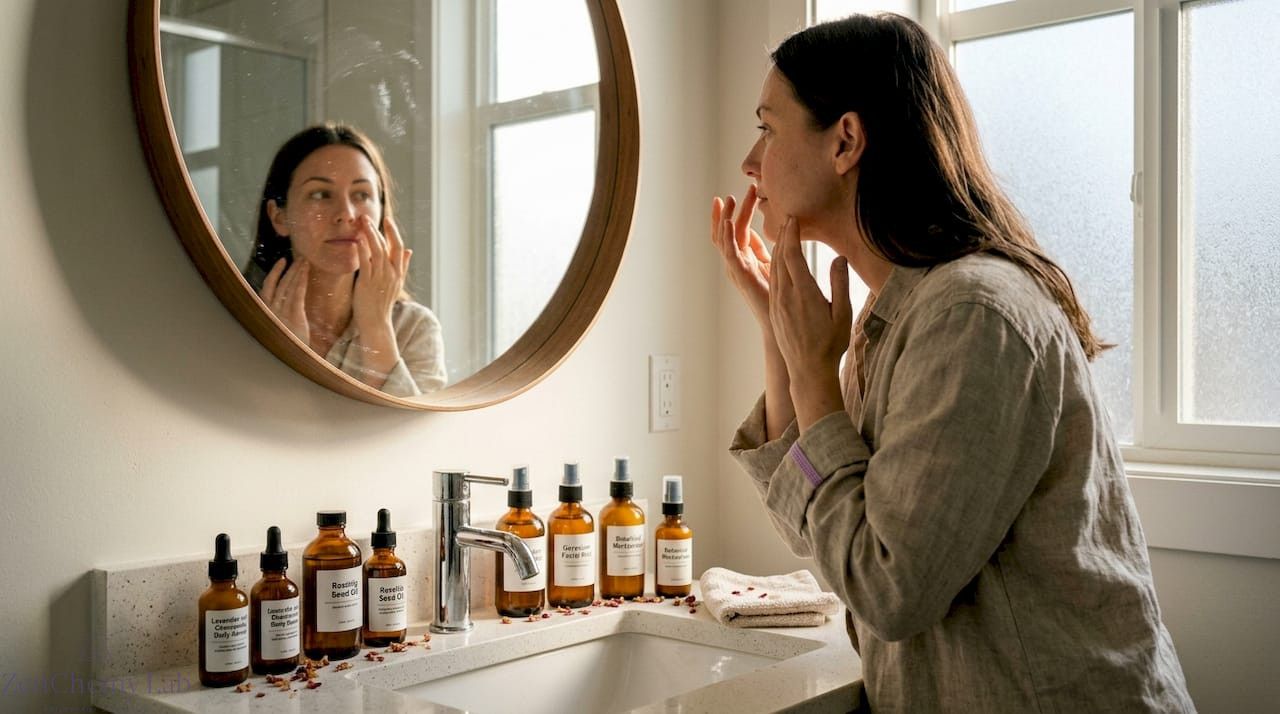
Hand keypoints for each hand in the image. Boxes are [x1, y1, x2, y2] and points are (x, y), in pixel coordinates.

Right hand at [259, 257, 310, 343]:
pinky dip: (300, 280)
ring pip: (289, 285)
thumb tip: (284, 306)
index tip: (282, 261)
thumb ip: (280, 318)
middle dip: (290, 268)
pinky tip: (306, 271)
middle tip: (300, 256)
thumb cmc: (288, 350)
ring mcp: (281, 312)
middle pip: (280, 283)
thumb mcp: (280, 332)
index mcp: (266, 313)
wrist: (291, 364)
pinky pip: (297, 293)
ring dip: (297, 271)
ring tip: (305, 260)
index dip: (275, 273)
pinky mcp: (294, 315)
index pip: (268, 288)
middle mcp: (271, 310)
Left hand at [352, 214, 409, 337]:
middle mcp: (391, 273)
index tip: (388, 220)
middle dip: (379, 229)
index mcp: (398, 273)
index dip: (393, 232)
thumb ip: (403, 266)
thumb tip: (410, 251)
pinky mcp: (368, 283)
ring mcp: (380, 278)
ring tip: (362, 222)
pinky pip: (365, 262)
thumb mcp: (396, 284)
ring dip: (369, 234)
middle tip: (368, 217)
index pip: (398, 247)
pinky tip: (357, 240)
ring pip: (377, 251)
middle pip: (388, 246)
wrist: (377, 323)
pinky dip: (362, 250)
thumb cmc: (383, 303)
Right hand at [711, 184, 772, 329]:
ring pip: (724, 238)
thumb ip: (775, 250)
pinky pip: (729, 252)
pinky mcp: (740, 275)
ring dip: (725, 218)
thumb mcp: (779, 266)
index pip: (740, 229)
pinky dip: (726, 236)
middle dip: (732, 209)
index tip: (750, 188)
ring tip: (728, 200)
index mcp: (747, 259)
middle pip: (729, 230)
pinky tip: (729, 221)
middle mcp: (738, 263)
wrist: (783, 322)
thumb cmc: (783, 298)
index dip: (742, 209)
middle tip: (738, 190)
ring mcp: (736, 269)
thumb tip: (782, 230)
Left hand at [769, 215, 852, 428]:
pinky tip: (778, 260)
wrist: (808, 370)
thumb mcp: (842, 314)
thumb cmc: (830, 344)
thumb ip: (840, 284)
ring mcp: (777, 304)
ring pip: (773, 269)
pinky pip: (772, 281)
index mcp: (803, 294)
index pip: (792, 256)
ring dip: (777, 249)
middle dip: (783, 236)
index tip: (793, 218)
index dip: (791, 235)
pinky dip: (774, 265)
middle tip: (787, 219)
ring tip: (782, 234)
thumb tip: (839, 258)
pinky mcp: (774, 311)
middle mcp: (785, 296)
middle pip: (780, 258)